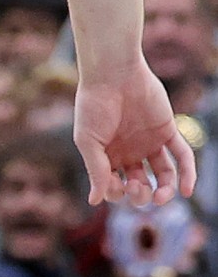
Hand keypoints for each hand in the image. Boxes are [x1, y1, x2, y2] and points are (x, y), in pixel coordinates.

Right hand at [74, 65, 193, 207]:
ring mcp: (149, 143)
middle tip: (136, 188)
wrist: (113, 75)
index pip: (115, 187)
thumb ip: (96, 170)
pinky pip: (182, 156)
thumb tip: (95, 202)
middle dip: (139, 194)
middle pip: (140, 185)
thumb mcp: (88, 142)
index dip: (116, 193)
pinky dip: (188, 174)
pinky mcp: (168, 131)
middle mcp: (130, 153)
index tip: (115, 184)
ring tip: (161, 197)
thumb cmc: (93, 106)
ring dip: (164, 191)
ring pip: (164, 175)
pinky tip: (188, 191)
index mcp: (107, 157)